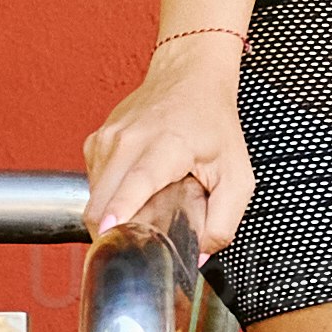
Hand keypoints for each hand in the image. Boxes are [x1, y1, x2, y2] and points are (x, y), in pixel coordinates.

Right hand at [74, 29, 249, 262]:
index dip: (120, 210)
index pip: (135, 182)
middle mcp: (129, 140)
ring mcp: (107, 139)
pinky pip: (93, 186)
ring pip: (94, 199)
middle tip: (140, 246)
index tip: (107, 232)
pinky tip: (134, 189)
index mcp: (166, 145)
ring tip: (144, 209)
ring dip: (112, 216)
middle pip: (102, 201)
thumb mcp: (237, 175)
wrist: (188, 76)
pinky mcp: (95, 142)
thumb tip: (198, 256)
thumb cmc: (213, 123)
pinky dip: (109, 198)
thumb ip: (224, 222)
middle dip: (113, 234)